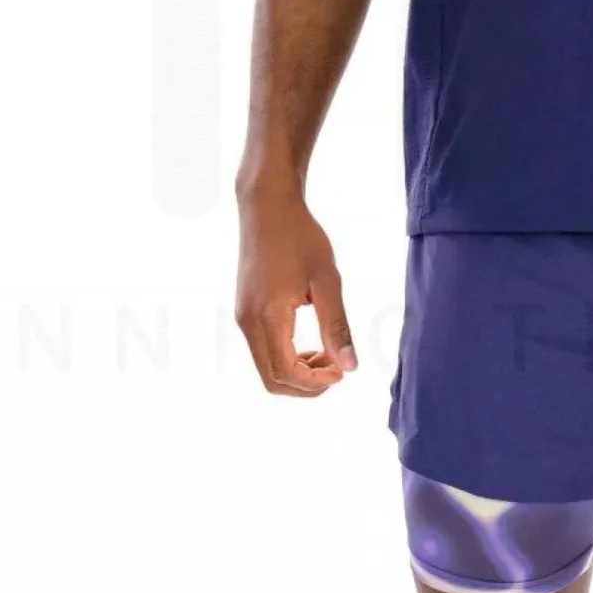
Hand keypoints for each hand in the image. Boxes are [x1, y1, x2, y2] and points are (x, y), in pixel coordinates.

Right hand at [234, 187, 357, 395]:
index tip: (342, 371)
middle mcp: (248, 322)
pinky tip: (310, 345)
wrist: (267, 207)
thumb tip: (349, 366)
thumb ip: (337, 326)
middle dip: (307, 385)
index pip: (286, 372)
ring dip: (297, 372)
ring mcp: (243, 318)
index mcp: (268, 317)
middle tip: (336, 368)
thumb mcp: (327, 281)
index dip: (316, 382)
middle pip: (272, 380)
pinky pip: (263, 350)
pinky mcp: (245, 311)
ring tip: (326, 354)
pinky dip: (286, 358)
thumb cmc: (300, 237)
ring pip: (266, 368)